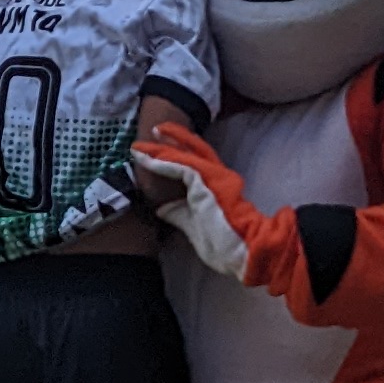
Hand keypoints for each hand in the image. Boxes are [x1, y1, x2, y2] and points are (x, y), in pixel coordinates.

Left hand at [130, 122, 262, 282]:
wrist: (243, 252)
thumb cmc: (224, 244)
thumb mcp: (193, 225)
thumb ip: (178, 213)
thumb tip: (161, 208)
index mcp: (217, 185)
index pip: (196, 163)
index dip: (176, 156)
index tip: (156, 151)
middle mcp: (218, 176)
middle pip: (195, 149)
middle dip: (174, 138)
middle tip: (154, 130)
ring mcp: (215, 176)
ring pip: (185, 155)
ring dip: (160, 150)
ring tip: (140, 147)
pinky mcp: (208, 181)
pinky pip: (182, 167)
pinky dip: (163, 164)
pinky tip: (147, 160)